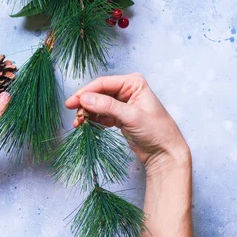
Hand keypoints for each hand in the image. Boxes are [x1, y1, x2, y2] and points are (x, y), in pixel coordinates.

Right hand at [65, 73, 189, 175]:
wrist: (165, 153)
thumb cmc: (157, 131)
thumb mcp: (131, 116)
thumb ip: (107, 106)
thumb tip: (85, 98)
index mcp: (133, 83)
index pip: (103, 84)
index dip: (85, 92)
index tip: (72, 102)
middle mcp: (127, 90)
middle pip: (98, 93)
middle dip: (85, 103)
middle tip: (74, 114)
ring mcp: (122, 103)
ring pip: (97, 104)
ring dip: (87, 112)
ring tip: (79, 123)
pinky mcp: (119, 116)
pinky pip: (101, 114)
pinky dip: (93, 119)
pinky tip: (86, 125)